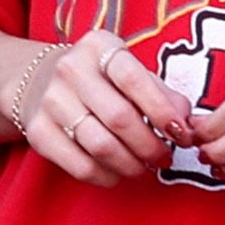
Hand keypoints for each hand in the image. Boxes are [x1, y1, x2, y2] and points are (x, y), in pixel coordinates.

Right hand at [21, 28, 197, 187]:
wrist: (39, 81)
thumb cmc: (100, 78)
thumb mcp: (129, 70)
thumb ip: (161, 92)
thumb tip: (186, 121)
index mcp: (98, 47)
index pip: (134, 80)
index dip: (163, 111)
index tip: (182, 134)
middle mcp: (70, 70)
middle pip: (119, 118)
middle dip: (150, 145)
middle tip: (165, 158)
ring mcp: (51, 101)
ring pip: (101, 146)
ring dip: (131, 165)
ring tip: (146, 168)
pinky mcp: (38, 132)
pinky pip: (79, 166)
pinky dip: (106, 177)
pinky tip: (119, 174)